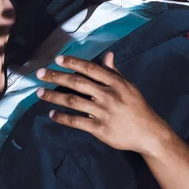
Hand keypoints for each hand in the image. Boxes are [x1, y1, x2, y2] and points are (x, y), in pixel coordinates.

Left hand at [36, 53, 168, 153]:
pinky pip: (76, 121)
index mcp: (115, 83)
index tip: (57, 59)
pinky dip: (62, 118)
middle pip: (77, 83)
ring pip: (73, 101)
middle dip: (56, 76)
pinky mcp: (100, 129)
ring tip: (39, 93)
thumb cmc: (137, 107)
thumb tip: (108, 55)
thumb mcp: (128, 87)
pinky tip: (52, 114)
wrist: (149, 133)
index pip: (89, 68)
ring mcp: (103, 112)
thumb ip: (114, 72)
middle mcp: (107, 95)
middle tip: (39, 73)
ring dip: (53, 96)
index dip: (72, 62)